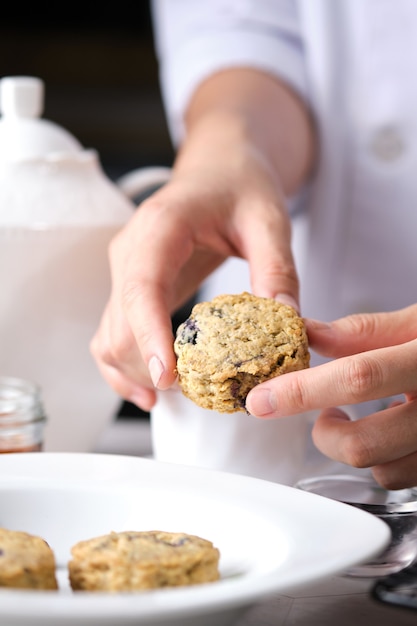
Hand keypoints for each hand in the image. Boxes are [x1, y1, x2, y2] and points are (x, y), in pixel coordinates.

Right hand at [90, 69, 313, 410]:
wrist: (218, 167)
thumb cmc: (240, 184)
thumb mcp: (269, 219)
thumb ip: (278, 269)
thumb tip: (288, 324)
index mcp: (161, 227)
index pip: (141, 286)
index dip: (149, 335)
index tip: (167, 377)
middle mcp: (131, 252)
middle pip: (120, 324)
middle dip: (150, 366)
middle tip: (198, 392)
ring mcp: (125, 272)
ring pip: (110, 337)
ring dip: (136, 373)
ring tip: (178, 396)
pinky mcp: (130, 289)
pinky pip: (113, 336)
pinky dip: (127, 367)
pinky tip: (156, 389)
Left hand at [246, 305, 416, 488]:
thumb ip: (365, 330)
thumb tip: (309, 333)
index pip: (358, 377)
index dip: (302, 390)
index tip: (261, 399)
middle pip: (362, 443)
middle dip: (324, 433)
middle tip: (323, 411)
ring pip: (381, 470)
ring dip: (354, 446)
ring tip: (359, 416)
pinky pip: (403, 478)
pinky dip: (383, 458)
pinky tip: (390, 429)